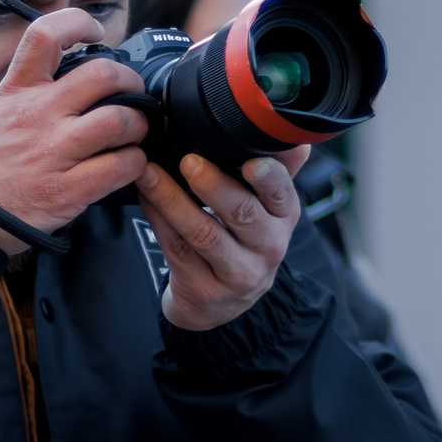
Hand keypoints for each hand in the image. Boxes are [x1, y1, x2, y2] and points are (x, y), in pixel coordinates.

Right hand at [0, 9, 148, 254]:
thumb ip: (28, 93)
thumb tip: (65, 80)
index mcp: (17, 91)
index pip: (46, 35)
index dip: (77, 24)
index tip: (93, 31)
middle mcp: (38, 114)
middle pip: (103, 75)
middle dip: (130, 81)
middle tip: (133, 94)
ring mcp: (54, 151)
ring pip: (120, 120)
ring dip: (138, 125)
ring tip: (132, 134)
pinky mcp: (67, 190)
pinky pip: (121, 167)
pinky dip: (135, 165)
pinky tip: (127, 167)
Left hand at [133, 147, 306, 330]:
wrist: (224, 302)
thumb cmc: (244, 240)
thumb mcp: (268, 208)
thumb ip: (279, 169)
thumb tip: (295, 138)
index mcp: (283, 218)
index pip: (282, 194)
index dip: (269, 178)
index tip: (251, 163)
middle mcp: (267, 247)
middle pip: (241, 214)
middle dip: (214, 185)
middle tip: (189, 162)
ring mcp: (236, 273)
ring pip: (203, 234)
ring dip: (173, 200)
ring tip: (150, 174)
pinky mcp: (204, 289)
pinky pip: (177, 249)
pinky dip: (158, 219)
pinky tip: (146, 197)